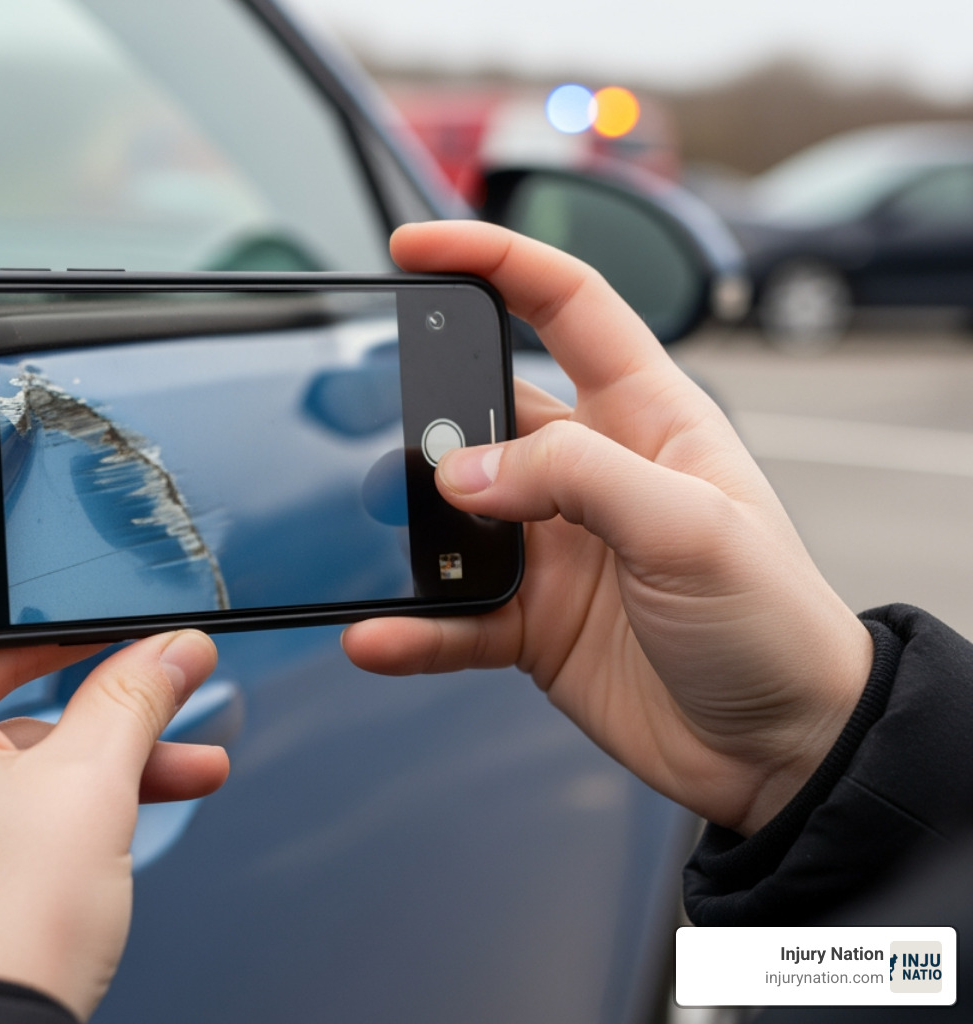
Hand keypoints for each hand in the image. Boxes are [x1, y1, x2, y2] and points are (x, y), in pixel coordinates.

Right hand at [343, 222, 872, 836]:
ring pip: (457, 515)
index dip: (493, 261)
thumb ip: (572, 479)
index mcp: (649, 417)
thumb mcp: (689, 527)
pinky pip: (453, 616)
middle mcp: (595, 474)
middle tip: (398, 435)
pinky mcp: (534, 622)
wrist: (783, 753)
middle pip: (489, 411)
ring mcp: (559, 549)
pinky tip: (380, 636)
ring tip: (391, 543)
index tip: (415, 244)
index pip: (564, 305)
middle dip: (434, 414)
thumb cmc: (775, 624)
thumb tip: (461, 471)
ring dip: (416, 528)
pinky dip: (414, 627)